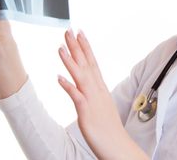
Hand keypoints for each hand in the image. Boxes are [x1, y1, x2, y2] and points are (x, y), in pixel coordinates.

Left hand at [58, 29, 147, 159]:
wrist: (117, 146)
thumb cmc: (108, 128)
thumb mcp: (102, 105)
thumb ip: (94, 93)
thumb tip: (87, 84)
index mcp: (100, 88)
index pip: (92, 62)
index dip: (85, 47)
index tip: (79, 32)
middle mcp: (97, 91)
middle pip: (86, 64)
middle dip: (77, 46)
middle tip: (69, 30)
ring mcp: (92, 100)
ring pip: (80, 76)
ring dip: (70, 61)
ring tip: (60, 47)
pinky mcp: (86, 113)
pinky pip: (76, 97)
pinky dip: (68, 86)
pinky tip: (58, 77)